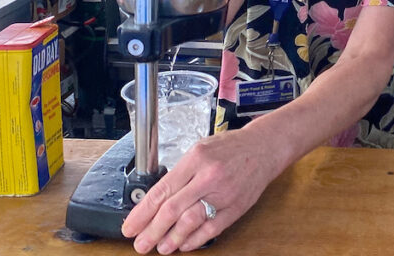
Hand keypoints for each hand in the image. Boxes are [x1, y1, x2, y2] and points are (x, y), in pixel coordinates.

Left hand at [121, 128, 279, 253]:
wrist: (264, 147)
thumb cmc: (230, 147)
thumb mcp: (199, 149)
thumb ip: (180, 173)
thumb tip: (157, 199)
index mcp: (196, 159)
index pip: (162, 191)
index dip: (142, 213)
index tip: (130, 226)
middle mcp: (208, 176)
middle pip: (173, 210)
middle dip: (152, 231)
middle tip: (140, 244)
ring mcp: (223, 193)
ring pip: (191, 222)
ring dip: (172, 239)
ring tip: (160, 247)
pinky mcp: (236, 207)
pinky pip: (212, 229)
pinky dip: (195, 240)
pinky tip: (184, 244)